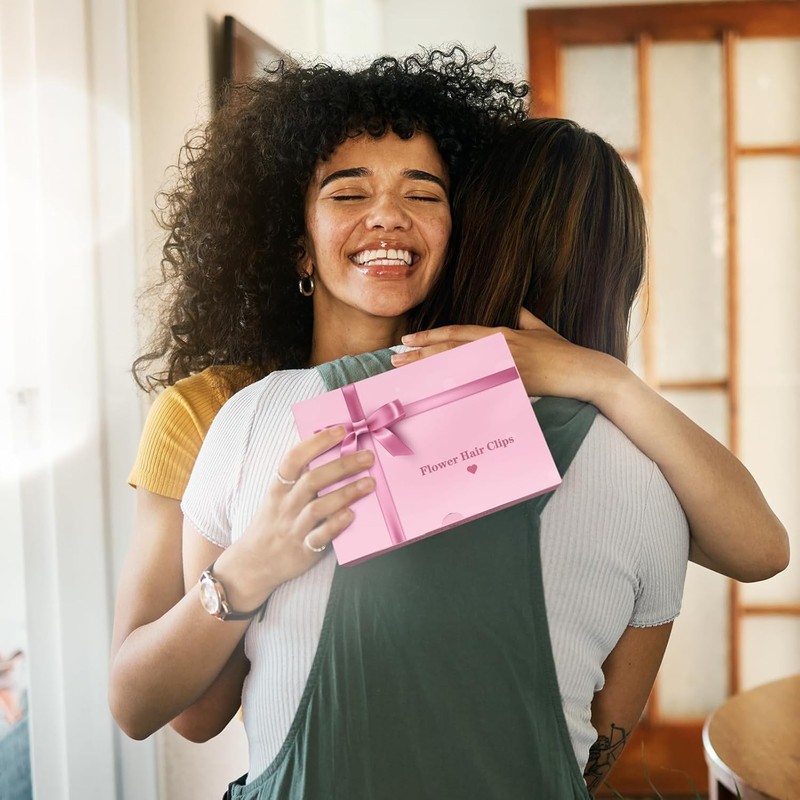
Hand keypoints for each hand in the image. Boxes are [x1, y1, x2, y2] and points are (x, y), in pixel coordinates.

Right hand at [233, 427, 375, 599]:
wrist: (253, 563)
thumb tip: (330, 452)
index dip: (316, 442)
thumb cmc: (272, 523)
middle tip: (368, 457)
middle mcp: (285, 506)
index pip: (294, 459)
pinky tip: (351, 515)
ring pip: (319, 507)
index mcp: (278, 488)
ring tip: (370, 484)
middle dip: (342, 466)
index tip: (341, 431)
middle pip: (312, 480)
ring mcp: (293, 528)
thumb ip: (298, 478)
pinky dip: (336, 525)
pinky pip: (320, 537)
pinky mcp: (303, 551)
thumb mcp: (277, 497)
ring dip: (346, 493)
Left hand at [394, 309, 622, 402]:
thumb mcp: (542, 330)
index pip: (457, 332)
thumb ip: (526, 319)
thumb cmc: (564, 353)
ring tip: (404, 372)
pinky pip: (474, 385)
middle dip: (420, 353)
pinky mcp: (510, 381)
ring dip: (428, 369)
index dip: (430, 336)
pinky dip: (452, 388)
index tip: (409, 340)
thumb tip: (518, 308)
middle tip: (394, 357)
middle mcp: (497, 345)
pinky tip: (433, 392)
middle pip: (449, 348)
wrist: (585, 371)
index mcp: (501, 332)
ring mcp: (502, 363)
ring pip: (456, 365)